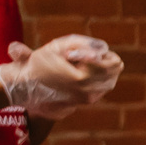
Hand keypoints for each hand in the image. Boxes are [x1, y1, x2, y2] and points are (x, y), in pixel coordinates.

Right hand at [0, 35, 118, 116]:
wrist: (29, 85)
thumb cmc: (41, 62)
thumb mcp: (58, 46)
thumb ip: (82, 44)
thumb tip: (103, 50)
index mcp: (82, 77)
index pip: (113, 62)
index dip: (101, 52)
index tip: (83, 53)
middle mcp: (89, 90)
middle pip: (116, 70)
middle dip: (104, 60)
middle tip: (84, 57)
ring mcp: (90, 98)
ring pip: (112, 78)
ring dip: (102, 69)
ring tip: (82, 65)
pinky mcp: (90, 100)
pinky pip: (105, 85)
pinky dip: (99, 77)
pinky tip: (83, 73)